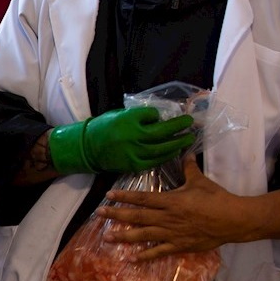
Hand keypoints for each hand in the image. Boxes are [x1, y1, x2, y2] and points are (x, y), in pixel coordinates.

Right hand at [47, 105, 195, 174]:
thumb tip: (160, 119)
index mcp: (130, 122)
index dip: (172, 120)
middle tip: (192, 129)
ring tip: (186, 141)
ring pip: (161, 151)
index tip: (184, 118)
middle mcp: (133, 138)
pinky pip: (153, 162)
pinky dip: (164, 157)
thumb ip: (141, 117)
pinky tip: (172, 153)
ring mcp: (133, 153)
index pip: (156, 120)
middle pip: (163, 136)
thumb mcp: (121, 115)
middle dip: (180, 132)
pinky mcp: (132, 165)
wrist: (88, 147)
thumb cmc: (105, 127)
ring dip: (176, 146)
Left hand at [100, 155, 248, 258]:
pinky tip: (130, 259)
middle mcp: (167, 217)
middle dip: (116, 215)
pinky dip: (144, 256)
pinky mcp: (179, 245)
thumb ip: (189, 168)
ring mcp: (172, 233)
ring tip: (107, 237)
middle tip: (99, 214)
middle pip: (137, 216)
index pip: (143, 198)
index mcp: (171, 201)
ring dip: (124, 237)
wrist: (233, 220)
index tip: (108, 196)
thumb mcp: (201, 181)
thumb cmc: (217, 199)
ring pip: (143, 235)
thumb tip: (186, 152)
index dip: (124, 197)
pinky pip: (158, 252)